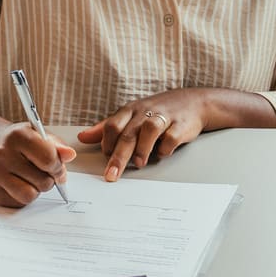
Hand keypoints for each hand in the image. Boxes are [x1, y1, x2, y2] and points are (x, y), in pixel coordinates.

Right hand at [0, 122, 76, 207]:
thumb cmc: (20, 142)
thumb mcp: (40, 136)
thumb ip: (57, 146)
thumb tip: (70, 155)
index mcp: (17, 136)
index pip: (48, 159)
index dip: (58, 167)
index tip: (58, 167)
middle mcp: (2, 153)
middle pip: (42, 181)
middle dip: (49, 180)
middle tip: (43, 172)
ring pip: (29, 196)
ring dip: (36, 190)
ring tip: (32, 179)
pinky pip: (17, 203)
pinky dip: (22, 196)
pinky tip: (18, 183)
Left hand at [77, 89, 208, 180]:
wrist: (193, 102)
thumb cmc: (156, 111)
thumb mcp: (130, 115)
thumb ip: (106, 128)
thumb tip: (82, 137)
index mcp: (130, 111)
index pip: (112, 125)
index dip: (106, 143)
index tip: (105, 158)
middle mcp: (145, 112)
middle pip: (128, 133)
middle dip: (118, 156)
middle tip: (111, 175)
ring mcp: (164, 117)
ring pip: (149, 130)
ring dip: (142, 149)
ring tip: (139, 164)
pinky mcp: (181, 125)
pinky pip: (172, 136)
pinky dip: (166, 147)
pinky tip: (162, 154)